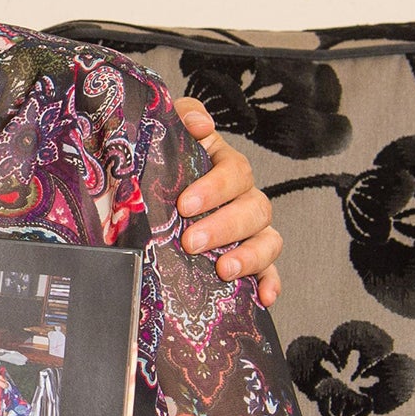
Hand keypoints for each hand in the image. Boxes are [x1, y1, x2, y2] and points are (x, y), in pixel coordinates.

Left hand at [173, 98, 281, 306]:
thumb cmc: (157, 162)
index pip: (235, 171)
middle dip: (223, 227)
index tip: (185, 204)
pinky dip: (270, 282)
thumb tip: (199, 122)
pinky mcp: (248, 257)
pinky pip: (270, 270)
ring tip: (223, 269)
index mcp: (223, 164)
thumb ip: (180, 118)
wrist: (144, 190)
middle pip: (253, 208)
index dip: (214, 188)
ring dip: (249, 255)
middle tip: (191, 241)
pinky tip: (264, 297)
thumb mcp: (163, 134)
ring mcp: (249, 228)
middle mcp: (242, 196)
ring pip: (267, 238)